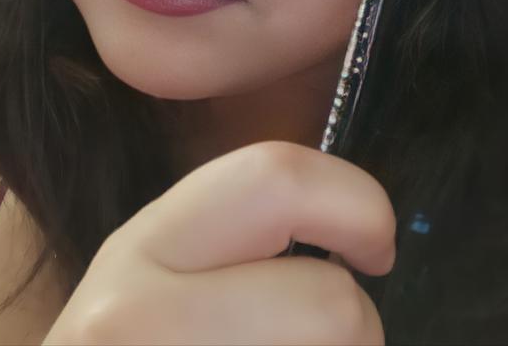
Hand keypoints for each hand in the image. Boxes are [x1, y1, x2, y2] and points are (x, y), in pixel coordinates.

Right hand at [40, 140, 395, 345]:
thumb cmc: (136, 344)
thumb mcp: (162, 276)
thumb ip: (239, 240)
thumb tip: (358, 234)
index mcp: (146, 242)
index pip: (276, 178)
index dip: (358, 203)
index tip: (374, 248)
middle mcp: (133, 312)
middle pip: (329, 305)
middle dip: (359, 325)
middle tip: (343, 337)